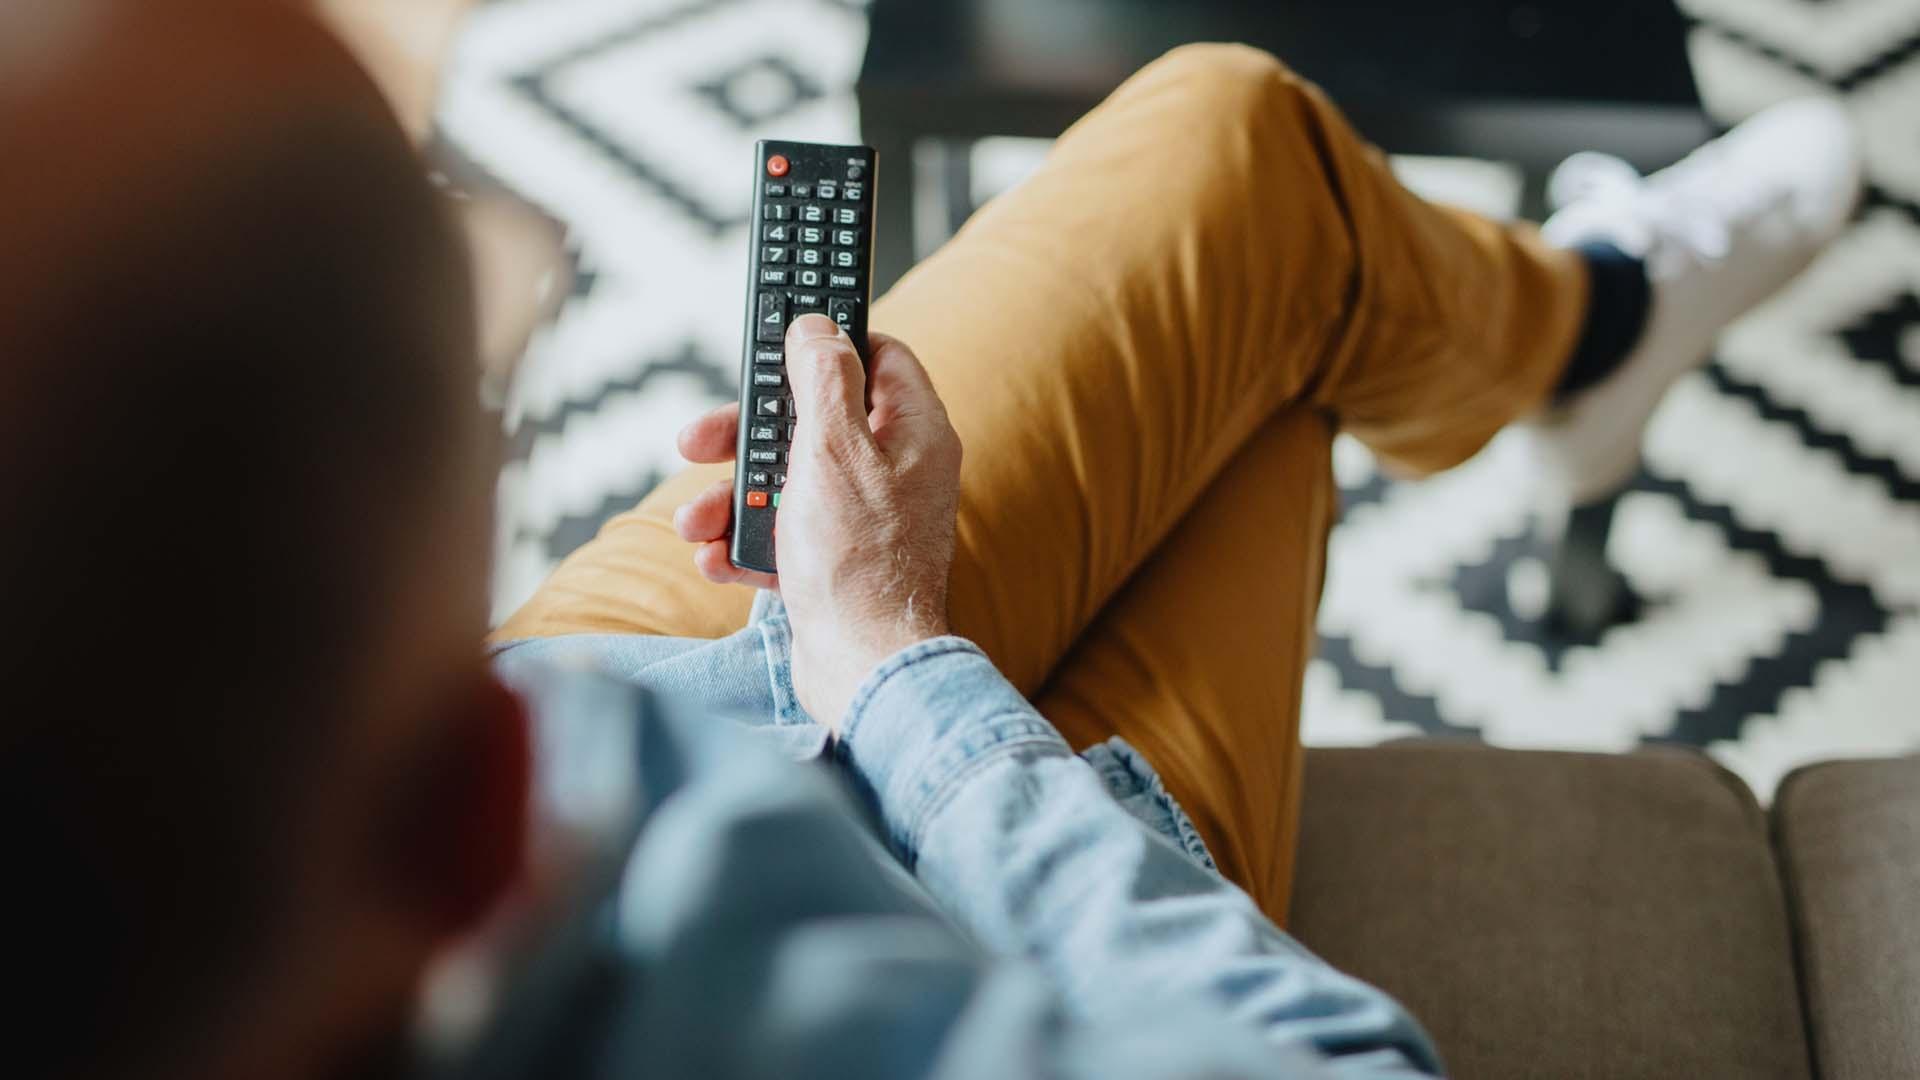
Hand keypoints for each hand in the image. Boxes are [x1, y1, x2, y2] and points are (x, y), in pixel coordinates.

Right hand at [673, 314, 962, 728]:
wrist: (862, 672)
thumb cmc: (858, 564)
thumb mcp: (833, 449)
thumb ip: (823, 378)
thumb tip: (818, 324)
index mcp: (913, 433)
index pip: (877, 356)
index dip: (824, 346)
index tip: (774, 346)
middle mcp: (895, 470)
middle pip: (812, 421)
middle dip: (746, 437)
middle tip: (697, 442)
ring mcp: (866, 518)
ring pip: (786, 481)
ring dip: (731, 498)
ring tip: (698, 524)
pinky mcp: (836, 561)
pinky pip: (783, 534)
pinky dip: (746, 543)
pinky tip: (718, 559)